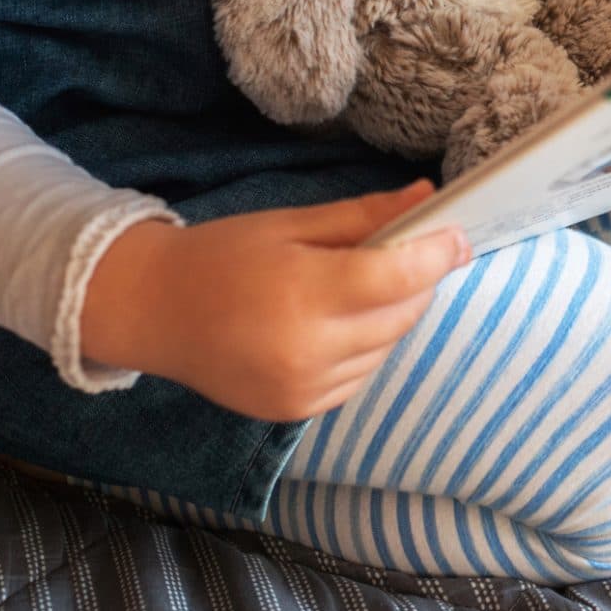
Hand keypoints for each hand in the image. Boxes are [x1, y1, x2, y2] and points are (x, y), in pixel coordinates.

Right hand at [79, 182, 466, 420]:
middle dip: (415, 281)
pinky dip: (364, 347)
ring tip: (350, 288)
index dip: (436, 254)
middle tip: (401, 251)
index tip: (457, 234)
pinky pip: (361, 374)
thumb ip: (364, 216)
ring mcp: (303, 388)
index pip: (397, 278)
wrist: (154, 312)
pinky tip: (332, 323)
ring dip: (390, 315)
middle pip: (401, 314)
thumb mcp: (291, 223)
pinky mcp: (299, 411)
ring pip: (387, 347)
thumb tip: (427, 198)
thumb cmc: (223, 256)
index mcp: (301, 294)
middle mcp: (306, 351)